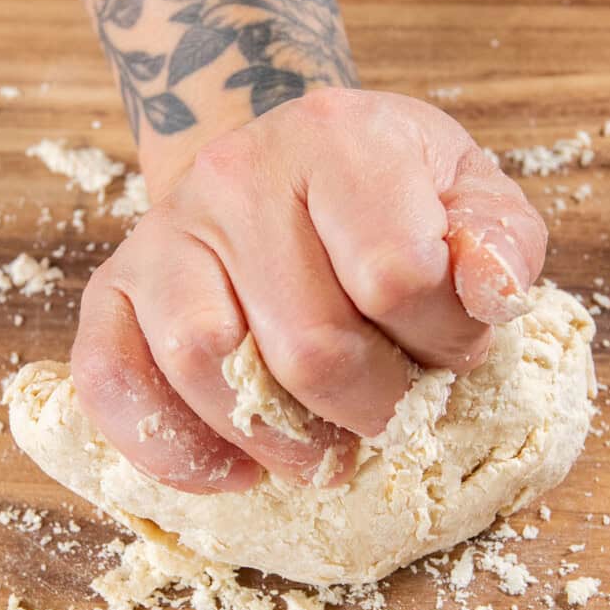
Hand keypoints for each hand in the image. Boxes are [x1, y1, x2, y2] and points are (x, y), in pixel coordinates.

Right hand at [71, 88, 546, 492]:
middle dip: (375, 408)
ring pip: (207, 366)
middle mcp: (234, 176)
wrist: (282, 165)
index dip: (444, 343)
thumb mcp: (467, 190)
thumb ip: (497, 241)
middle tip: (395, 409)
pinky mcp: (111, 288)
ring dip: (283, 440)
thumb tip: (491, 296)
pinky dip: (172, 448)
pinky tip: (234, 469)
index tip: (451, 348)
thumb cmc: (384, 193)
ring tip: (326, 449)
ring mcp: (163, 232)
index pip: (398, 278)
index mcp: (337, 140)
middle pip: (308, 344)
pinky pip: (112, 381)